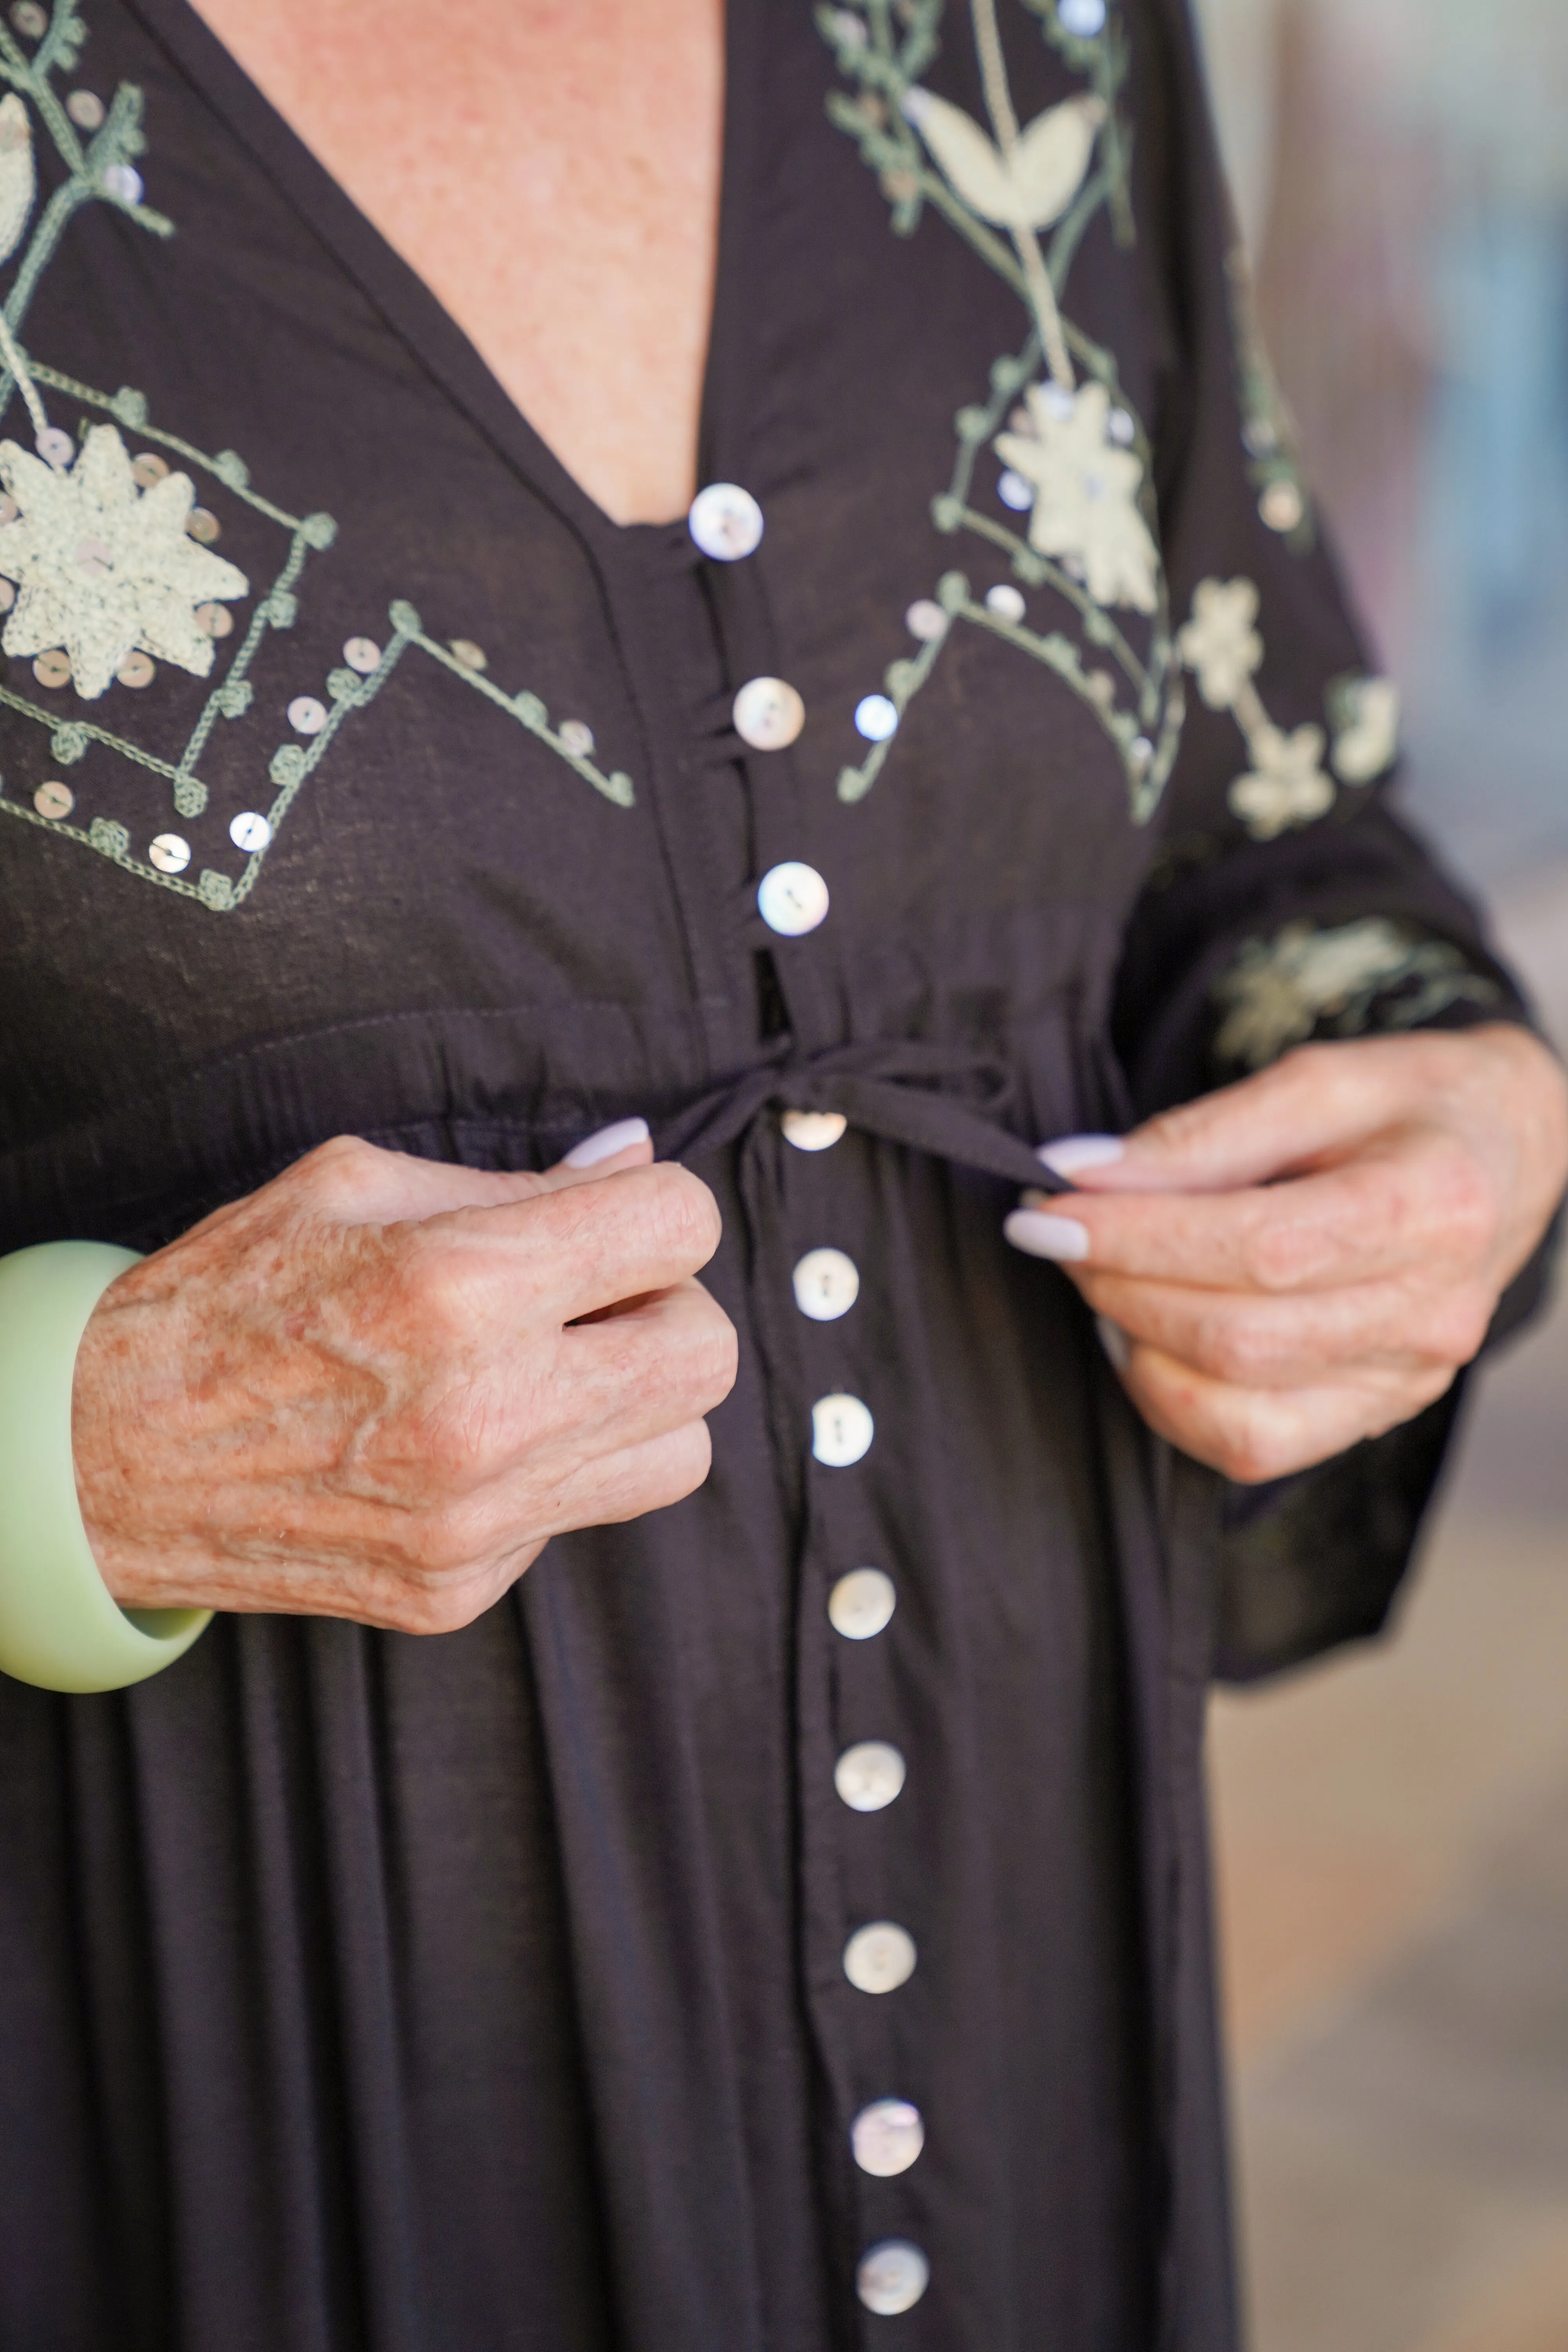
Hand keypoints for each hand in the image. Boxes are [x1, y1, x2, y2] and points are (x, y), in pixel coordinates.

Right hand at [72, 1123, 737, 1631]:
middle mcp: (484, 1415)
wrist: (108, 1456)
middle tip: (594, 1297)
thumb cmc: (227, 1300)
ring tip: (548, 1370)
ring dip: (635, 1401)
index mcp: (461, 1286)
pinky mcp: (461, 1587)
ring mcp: (477, 1519)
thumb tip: (634, 1164)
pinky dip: (548, 1471)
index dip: (658, 1210)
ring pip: (679, 1453)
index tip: (618, 1220)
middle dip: (667, 1307)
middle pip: (708, 1355)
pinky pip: (578, 1515)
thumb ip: (518, 1184)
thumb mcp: (356, 1187)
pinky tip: (466, 1438)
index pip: (681, 1227)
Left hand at [1005, 1027, 1567, 1481]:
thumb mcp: (1320, 1080)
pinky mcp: (1376, 1414)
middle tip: (1062, 1233)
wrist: (1504, 1156)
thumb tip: (1084, 1172)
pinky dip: (1172, 1402)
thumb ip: (1204, 1132)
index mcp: (1431, 1208)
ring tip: (1105, 1278)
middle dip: (1120, 1283)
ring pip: (1236, 1405)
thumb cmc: (1411, 1108)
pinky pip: (1253, 1447)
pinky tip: (1146, 1337)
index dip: (1139, 1235)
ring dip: (1137, 1343)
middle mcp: (1432, 1311)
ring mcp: (1408, 1378)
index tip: (1052, 1206)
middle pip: (1238, 1333)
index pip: (1260, 1246)